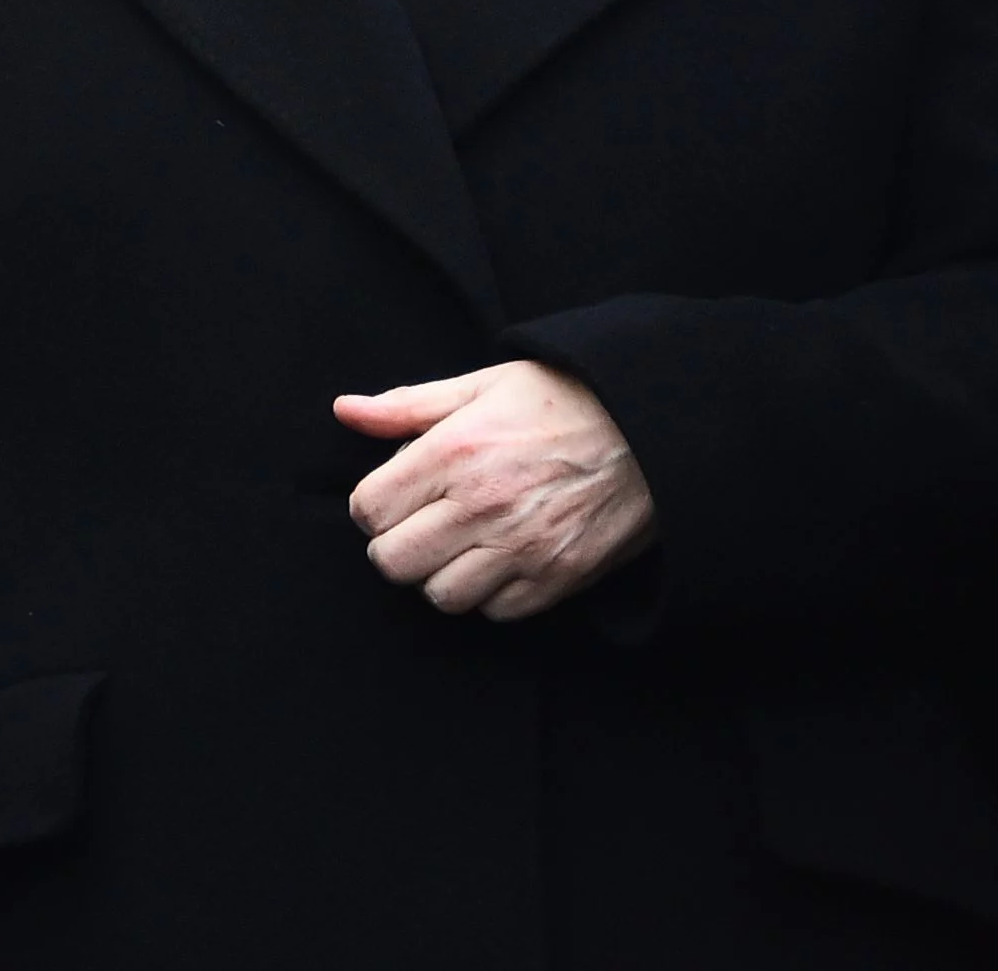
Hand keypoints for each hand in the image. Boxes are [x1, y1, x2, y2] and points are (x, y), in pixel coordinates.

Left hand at [334, 361, 656, 621]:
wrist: (652, 427)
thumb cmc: (565, 399)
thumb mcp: (484, 386)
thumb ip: (409, 406)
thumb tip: (345, 411)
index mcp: (456, 452)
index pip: (368, 509)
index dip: (372, 503)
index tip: (395, 495)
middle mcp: (483, 505)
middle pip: (393, 562)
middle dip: (397, 544)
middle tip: (422, 523)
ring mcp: (523, 548)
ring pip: (441, 595)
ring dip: (442, 572)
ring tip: (464, 542)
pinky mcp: (557, 578)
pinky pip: (496, 612)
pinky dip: (491, 592)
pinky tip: (503, 557)